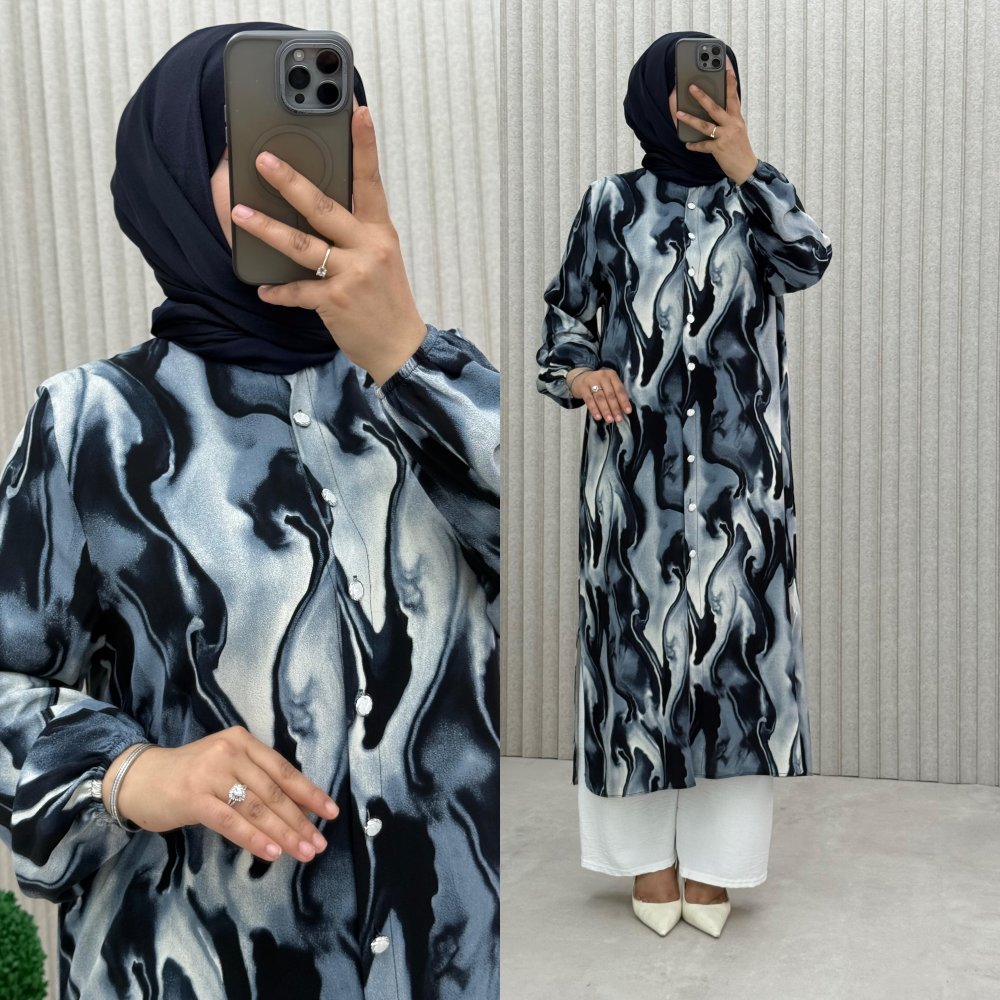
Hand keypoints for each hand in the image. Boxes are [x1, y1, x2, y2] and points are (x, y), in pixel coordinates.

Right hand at [102, 727, 338, 863]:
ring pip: (257, 808)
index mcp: (243, 741)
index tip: (331, 813)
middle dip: (300, 820)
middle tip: (318, 844)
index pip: (284, 770)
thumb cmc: (187, 776)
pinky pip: (231, 821)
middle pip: (274, 791)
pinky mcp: (194, 797)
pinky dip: (254, 838)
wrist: (137, 778)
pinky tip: (271, 852)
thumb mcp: (225, 767)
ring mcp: (211, 774)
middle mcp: (230, 752)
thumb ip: (256, 780)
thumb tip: (297, 809)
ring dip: (283, 833)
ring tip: (303, 852)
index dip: (309, 793)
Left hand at [230, 106, 426, 385]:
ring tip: (238, 212)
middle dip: (291, 182)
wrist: (400, 347)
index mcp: (380, 232)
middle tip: (263, 160)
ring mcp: (352, 275)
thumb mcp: (383, 257)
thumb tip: (317, 206)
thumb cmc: (387, 299)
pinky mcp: (335, 302)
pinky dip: (279, 290)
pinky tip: (263, 288)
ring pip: (302, 246)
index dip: (365, 145)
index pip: (372, 181)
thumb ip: (357, 231)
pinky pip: (298, 291)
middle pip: (325, 208)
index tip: (357, 111)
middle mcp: (368, 248)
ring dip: (266, 228)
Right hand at [568, 367, 632, 422]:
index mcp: (612, 375)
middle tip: (618, 419)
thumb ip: (616, 394)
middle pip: (610, 394)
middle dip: (615, 408)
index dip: (624, 401)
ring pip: (600, 398)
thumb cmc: (599, 384)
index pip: (619, 389)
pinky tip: (598, 417)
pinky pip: (589, 400)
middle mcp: (602, 376)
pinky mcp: (583, 387)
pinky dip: (594, 409)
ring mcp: (591, 381)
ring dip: (605, 410)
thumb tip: (623, 410)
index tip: (628, 411)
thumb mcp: (609, 385)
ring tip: (609, 420)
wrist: (580, 379)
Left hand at [677, 68, 757, 184]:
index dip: (731, 83)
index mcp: (737, 118)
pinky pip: (703, 146)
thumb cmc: (740, 147)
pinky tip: (687, 144)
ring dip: (690, 119)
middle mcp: (732, 125)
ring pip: (706, 125)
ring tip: (679, 113)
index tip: (727, 69)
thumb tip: (714, 108)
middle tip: (691, 87)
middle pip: (716, 107)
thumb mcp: (738, 129)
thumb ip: (728, 118)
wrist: (746, 168)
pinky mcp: (719, 149)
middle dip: (703, 97)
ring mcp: (725, 137)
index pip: (734, 97)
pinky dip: (695, 145)